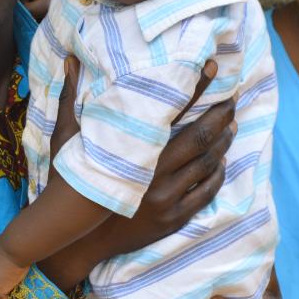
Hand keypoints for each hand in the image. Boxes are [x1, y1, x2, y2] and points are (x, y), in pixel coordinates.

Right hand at [38, 57, 234, 292]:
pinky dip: (217, 175)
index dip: (197, 88)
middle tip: (232, 99)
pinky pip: (205, 194)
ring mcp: (166, 198)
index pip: (174, 111)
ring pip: (207, 165)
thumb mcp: (66, 138)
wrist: (74, 239)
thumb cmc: (69, 182)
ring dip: (222, 144)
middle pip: (200, 139)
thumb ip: (71, 97)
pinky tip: (221, 163)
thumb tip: (71, 60)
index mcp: (134, 150)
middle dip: (220, 116)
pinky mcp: (172, 218)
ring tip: (231, 126)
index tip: (213, 69)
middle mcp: (155, 173)